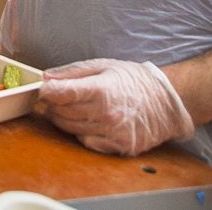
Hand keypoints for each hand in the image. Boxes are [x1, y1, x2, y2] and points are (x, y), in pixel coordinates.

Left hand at [36, 58, 193, 155]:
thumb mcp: (103, 65)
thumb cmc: (134, 80)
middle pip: (62, 113)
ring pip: (71, 129)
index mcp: (101, 90)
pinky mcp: (118, 146)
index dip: (47, 92)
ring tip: (70, 108)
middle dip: (53, 105)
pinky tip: (86, 122)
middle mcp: (106, 114)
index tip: (44, 90)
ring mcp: (112, 133)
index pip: (61, 94)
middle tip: (56, 98)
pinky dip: (80, 133)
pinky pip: (86, 142)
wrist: (167, 101)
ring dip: (64, 119)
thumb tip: (47, 78)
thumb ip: (72, 72)